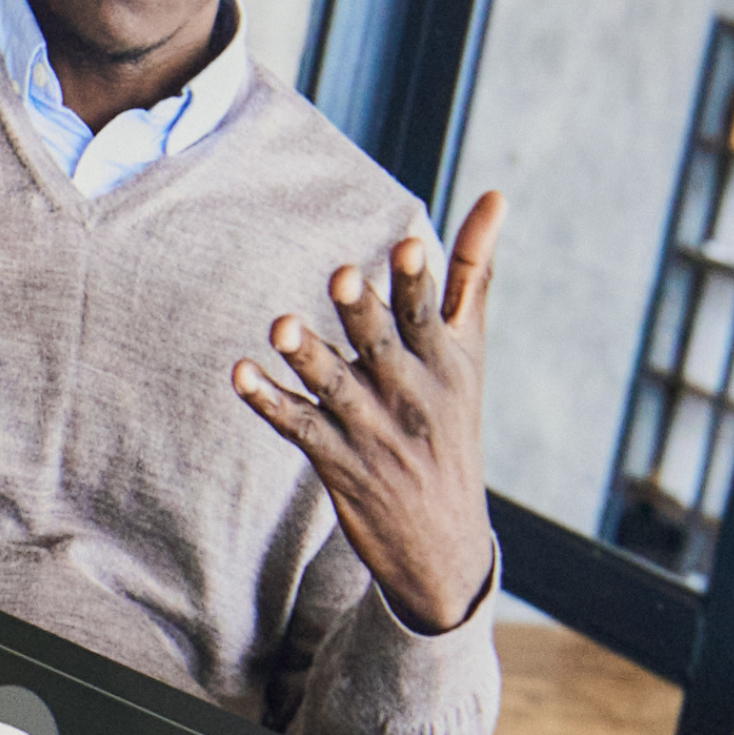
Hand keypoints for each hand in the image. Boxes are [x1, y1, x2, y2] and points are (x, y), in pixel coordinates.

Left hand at [236, 188, 507, 633]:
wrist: (443, 540)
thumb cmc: (450, 423)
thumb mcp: (468, 350)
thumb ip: (471, 272)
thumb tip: (493, 194)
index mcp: (447, 362)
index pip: (431, 314)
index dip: (418, 282)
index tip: (407, 244)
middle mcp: (412, 393)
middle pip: (384, 345)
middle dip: (364, 314)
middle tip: (343, 277)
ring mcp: (373, 430)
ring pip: (336, 386)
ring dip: (308, 356)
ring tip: (282, 325)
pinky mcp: (337, 461)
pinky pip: (297, 426)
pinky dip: (269, 401)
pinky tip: (239, 373)